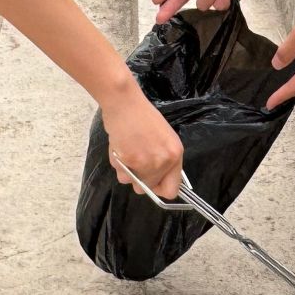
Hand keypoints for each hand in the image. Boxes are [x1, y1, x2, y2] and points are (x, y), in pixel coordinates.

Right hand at [102, 81, 183, 198]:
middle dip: (140, 180)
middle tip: (135, 162)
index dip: (160, 189)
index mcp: (175, 155)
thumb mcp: (164, 138)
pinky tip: (120, 147)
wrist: (125, 104)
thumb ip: (164, 159)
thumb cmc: (143, 116)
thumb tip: (159, 178)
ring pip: (132, 183)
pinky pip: (120, 173)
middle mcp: (163, 162)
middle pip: (148, 189)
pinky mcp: (128, 162)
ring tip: (128, 151)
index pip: (171, 190)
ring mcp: (145, 164)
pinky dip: (118, 164)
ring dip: (128, 171)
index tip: (153, 182)